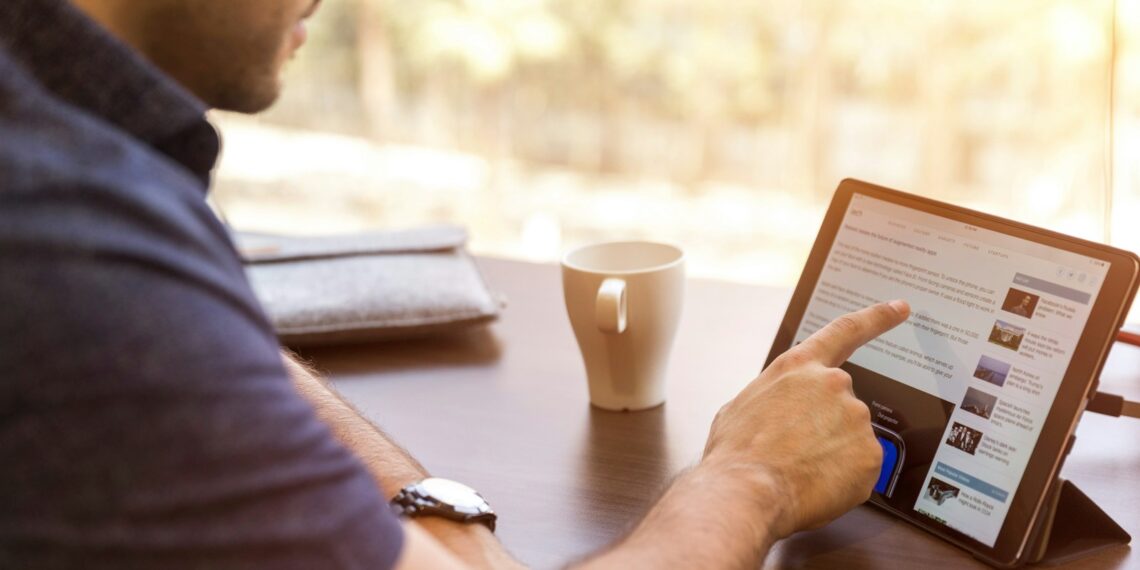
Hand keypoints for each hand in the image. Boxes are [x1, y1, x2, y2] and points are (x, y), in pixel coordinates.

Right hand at [701, 300, 909, 538]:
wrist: (747, 490)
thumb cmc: (737, 452)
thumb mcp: (741, 407)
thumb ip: (775, 398)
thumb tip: (780, 413)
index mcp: (799, 367)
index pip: (846, 331)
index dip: (877, 318)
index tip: (900, 308)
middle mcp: (834, 384)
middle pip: (841, 406)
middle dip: (824, 430)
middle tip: (796, 454)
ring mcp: (856, 418)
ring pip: (851, 440)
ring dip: (832, 455)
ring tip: (799, 471)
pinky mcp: (871, 454)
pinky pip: (861, 468)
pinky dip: (843, 479)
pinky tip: (815, 484)